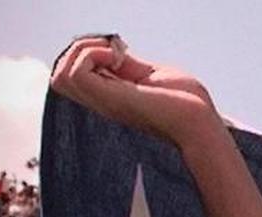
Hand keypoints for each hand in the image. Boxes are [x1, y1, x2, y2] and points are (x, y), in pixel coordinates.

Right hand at [50, 36, 218, 147]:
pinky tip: (119, 58)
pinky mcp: (111, 101)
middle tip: (114, 50)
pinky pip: (74, 73)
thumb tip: (109, 48)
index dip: (89, 53)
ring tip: (115, 53)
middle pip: (60, 75)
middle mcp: (102, 103)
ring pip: (60, 74)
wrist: (201, 123)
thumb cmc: (187, 103)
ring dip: (83, 50)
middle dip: (80, 49)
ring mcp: (105, 103)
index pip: (74, 74)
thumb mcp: (150, 75)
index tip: (120, 51)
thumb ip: (127, 65)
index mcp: (111, 98)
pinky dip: (91, 54)